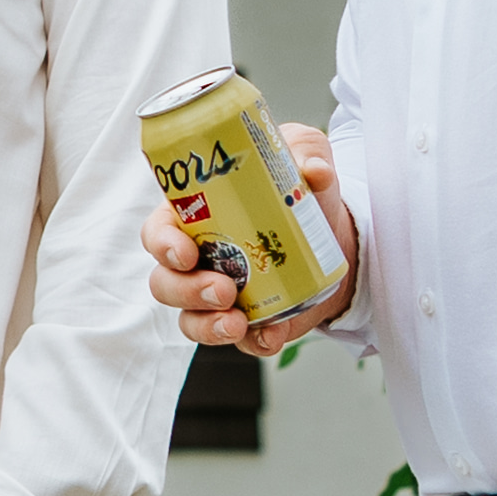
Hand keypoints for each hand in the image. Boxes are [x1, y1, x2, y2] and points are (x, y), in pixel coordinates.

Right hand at [146, 119, 355, 351]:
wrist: (339, 238)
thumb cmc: (303, 191)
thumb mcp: (304, 155)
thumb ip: (304, 152)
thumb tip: (312, 173)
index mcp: (195, 217)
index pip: (157, 232)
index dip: (162, 244)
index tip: (186, 252)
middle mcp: (198, 260)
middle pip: (165, 282)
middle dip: (186, 290)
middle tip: (223, 288)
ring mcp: (220, 295)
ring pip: (189, 319)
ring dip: (207, 325)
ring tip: (237, 323)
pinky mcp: (250, 322)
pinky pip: (240, 342)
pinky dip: (253, 343)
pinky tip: (271, 336)